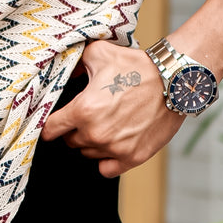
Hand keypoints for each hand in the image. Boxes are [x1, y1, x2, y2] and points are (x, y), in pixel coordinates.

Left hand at [40, 40, 182, 176]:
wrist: (172, 81)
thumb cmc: (137, 66)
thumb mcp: (99, 53)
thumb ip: (76, 62)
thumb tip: (67, 72)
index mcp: (83, 110)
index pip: (51, 129)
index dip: (50, 125)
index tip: (54, 124)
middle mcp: (95, 133)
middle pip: (71, 141)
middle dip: (76, 130)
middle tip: (90, 116)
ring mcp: (114, 148)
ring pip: (88, 154)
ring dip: (92, 143)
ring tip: (107, 125)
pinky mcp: (133, 157)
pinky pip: (106, 169)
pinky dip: (107, 160)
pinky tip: (113, 145)